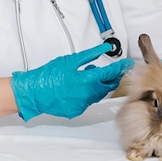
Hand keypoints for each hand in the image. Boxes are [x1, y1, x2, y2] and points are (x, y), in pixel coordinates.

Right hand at [11, 43, 133, 120]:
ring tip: (92, 74)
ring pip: (98, 94)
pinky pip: (88, 100)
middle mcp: (87, 95)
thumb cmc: (48, 75)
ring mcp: (82, 105)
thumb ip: (90, 55)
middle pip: (108, 86)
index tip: (127, 64)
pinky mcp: (76, 110)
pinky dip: (88, 92)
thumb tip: (104, 49)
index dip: (121, 68)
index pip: (110, 73)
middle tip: (114, 70)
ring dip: (99, 84)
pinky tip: (80, 86)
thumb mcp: (70, 60)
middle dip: (112, 77)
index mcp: (86, 80)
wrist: (34, 92)